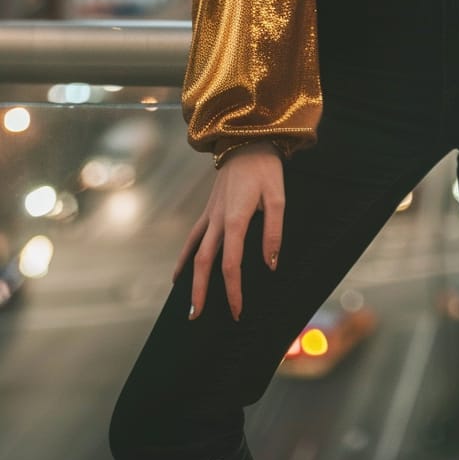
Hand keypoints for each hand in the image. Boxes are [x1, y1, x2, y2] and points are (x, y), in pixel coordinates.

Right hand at [172, 144, 285, 321]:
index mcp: (234, 219)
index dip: (232, 289)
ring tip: (188, 303)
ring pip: (194, 252)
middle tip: (197, 318)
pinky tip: (180, 272)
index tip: (236, 310)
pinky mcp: (209, 210)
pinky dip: (185, 257)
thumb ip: (272, 231)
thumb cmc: (266, 169)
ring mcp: (209, 215)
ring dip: (190, 279)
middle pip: (204, 263)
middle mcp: (217, 220)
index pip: (231, 264)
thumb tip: (270, 264)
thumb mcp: (278, 198)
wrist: (247, 142)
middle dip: (201, 292)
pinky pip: (192, 238)